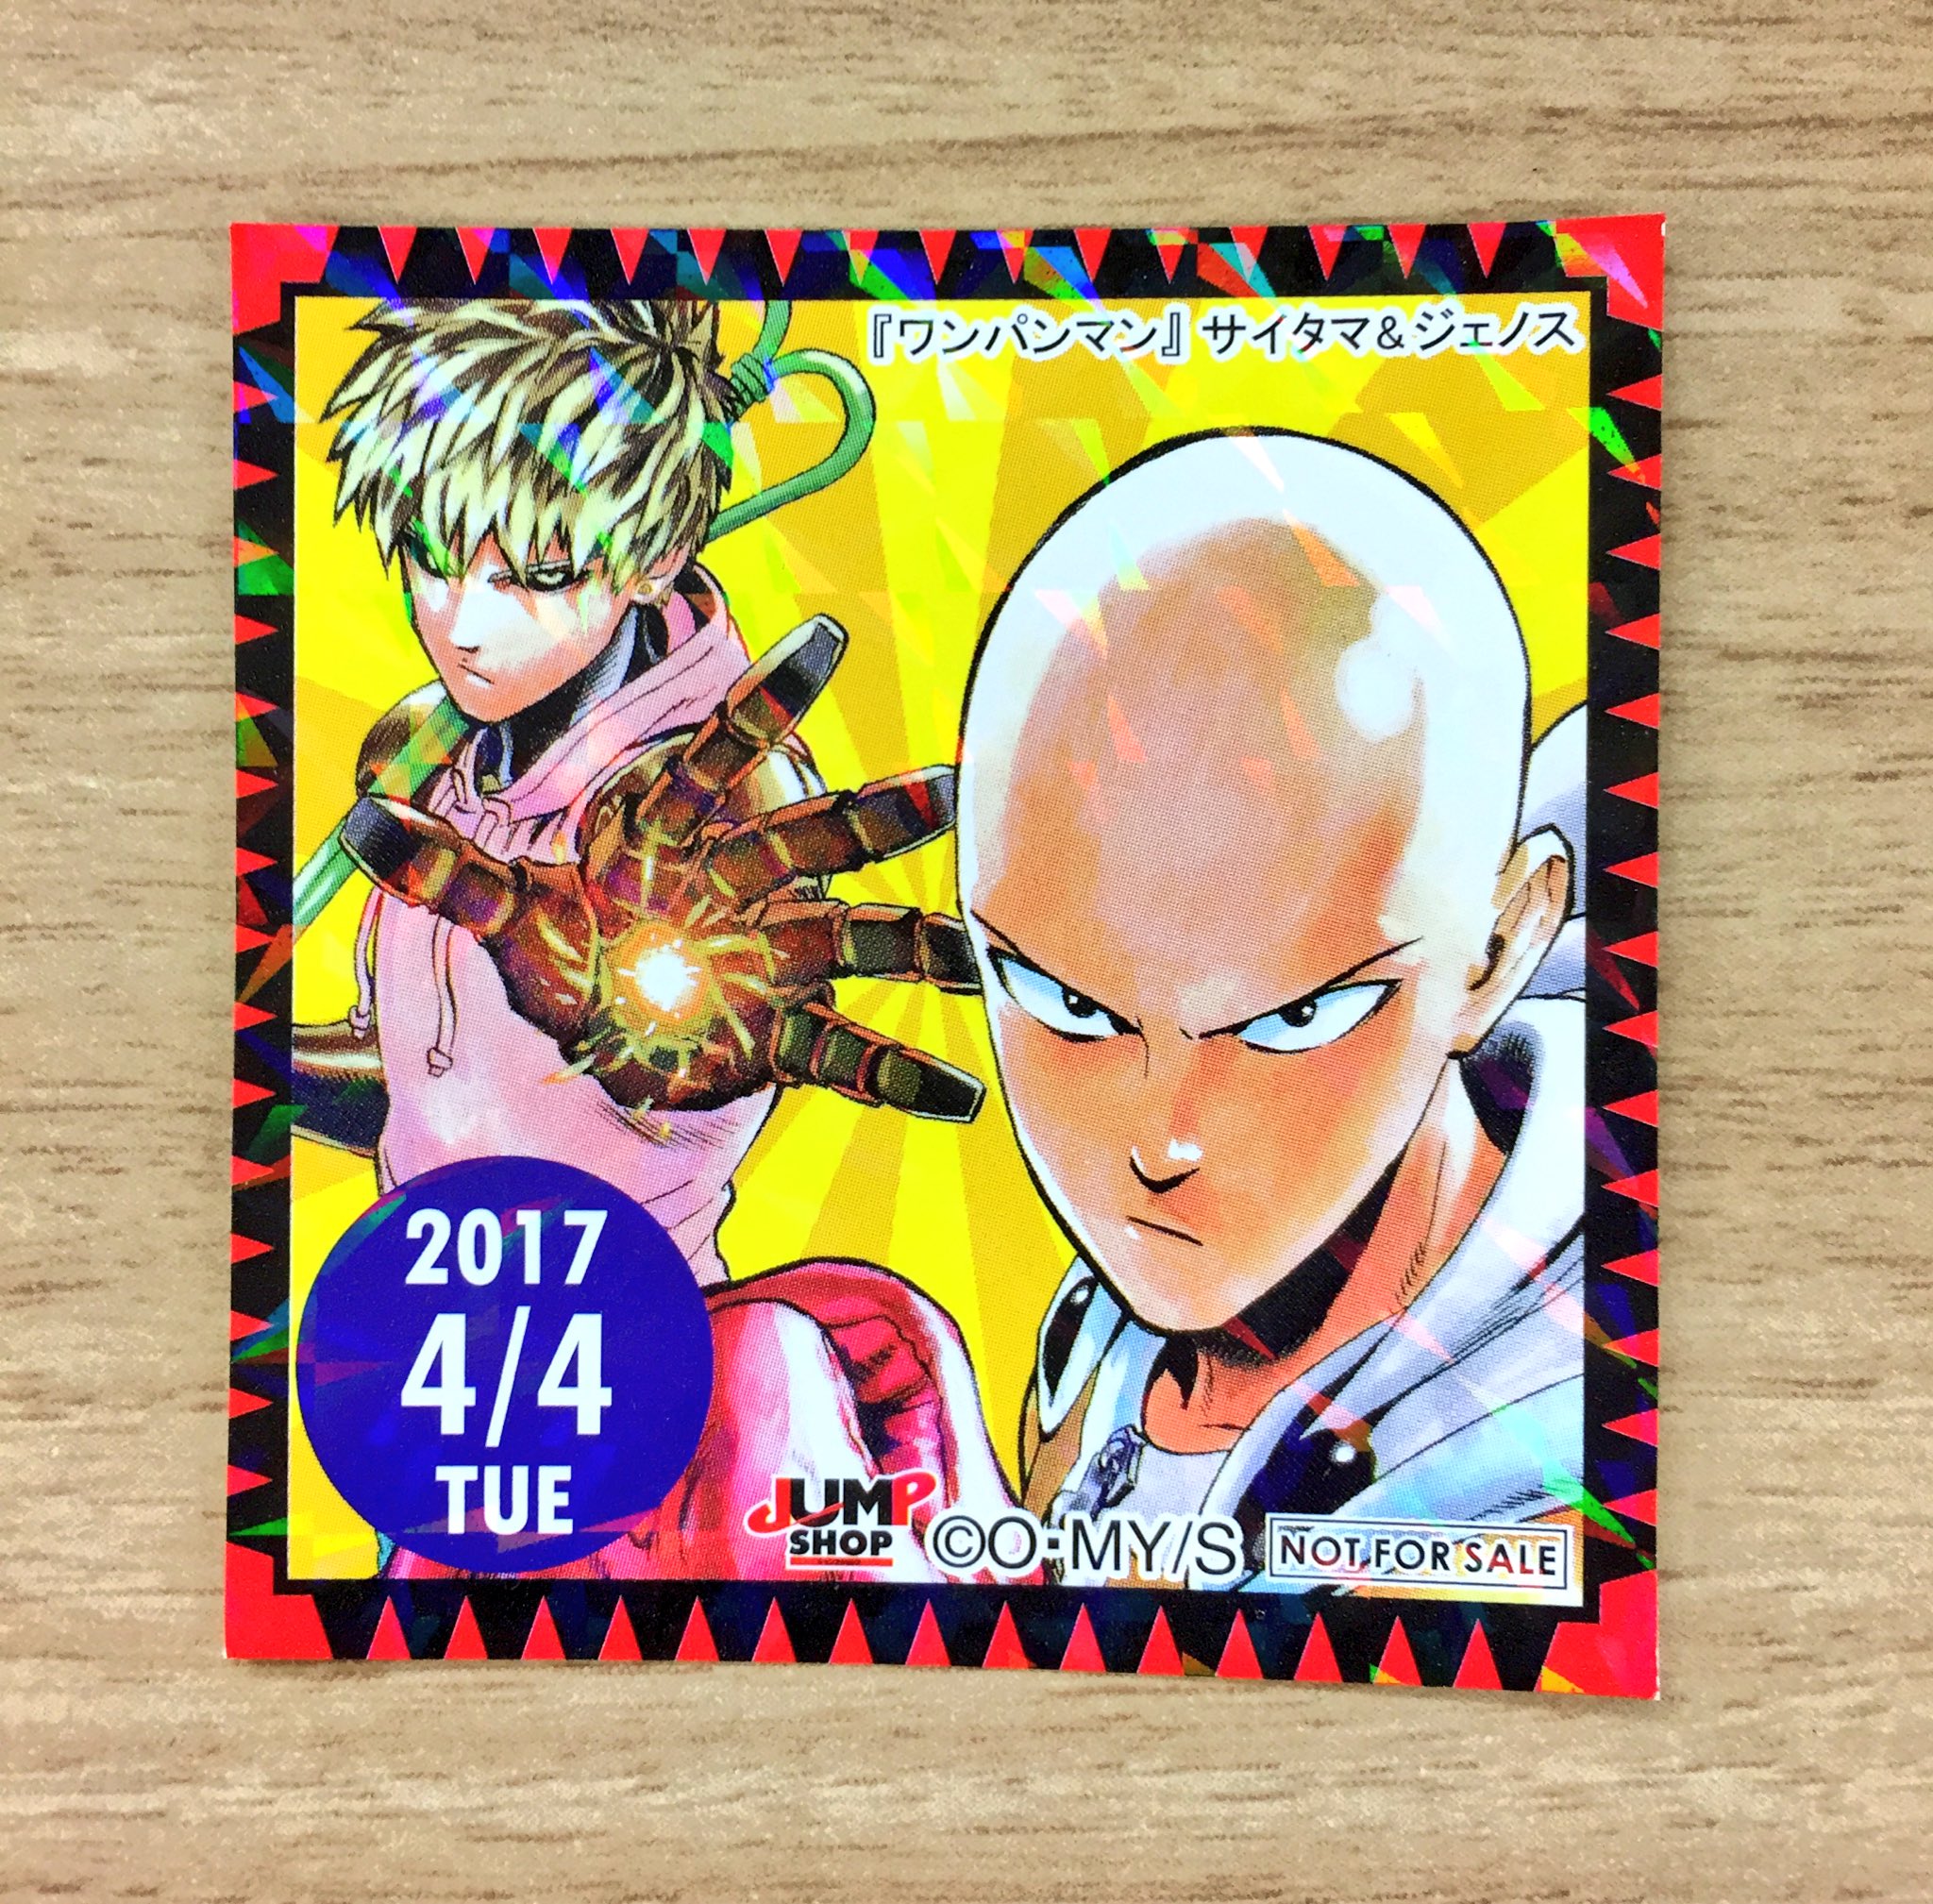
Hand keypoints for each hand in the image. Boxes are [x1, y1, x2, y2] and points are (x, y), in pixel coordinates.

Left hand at [339, 616, 983, 1120]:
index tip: (827, 637)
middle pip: (812, 846)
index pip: (719, 763)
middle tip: (945, 788)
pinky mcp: (780, 1040)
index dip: (769, 705)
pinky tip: (958, 1098)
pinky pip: (847, 1058)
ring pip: (851, 942)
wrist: (590, 1051)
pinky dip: (900, 1078)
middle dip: (875, 817)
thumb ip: (446, 872)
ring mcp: (769, 966)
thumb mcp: (505, 918)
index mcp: (674, 847)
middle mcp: (738, 894)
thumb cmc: (564, 963)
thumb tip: (356, 818)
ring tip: (971, 952)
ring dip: (911, 944)